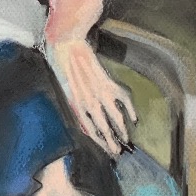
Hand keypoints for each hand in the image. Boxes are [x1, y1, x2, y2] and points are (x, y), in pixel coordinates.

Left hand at [48, 38, 137, 157]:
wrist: (64, 44)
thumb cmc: (61, 65)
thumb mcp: (64, 88)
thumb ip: (76, 104)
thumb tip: (88, 120)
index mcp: (75, 105)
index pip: (89, 130)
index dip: (100, 142)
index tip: (108, 150)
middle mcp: (87, 102)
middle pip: (103, 128)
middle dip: (112, 142)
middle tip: (118, 152)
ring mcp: (98, 92)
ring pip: (115, 117)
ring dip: (122, 130)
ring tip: (126, 139)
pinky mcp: (107, 81)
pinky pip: (123, 99)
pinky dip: (130, 109)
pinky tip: (133, 118)